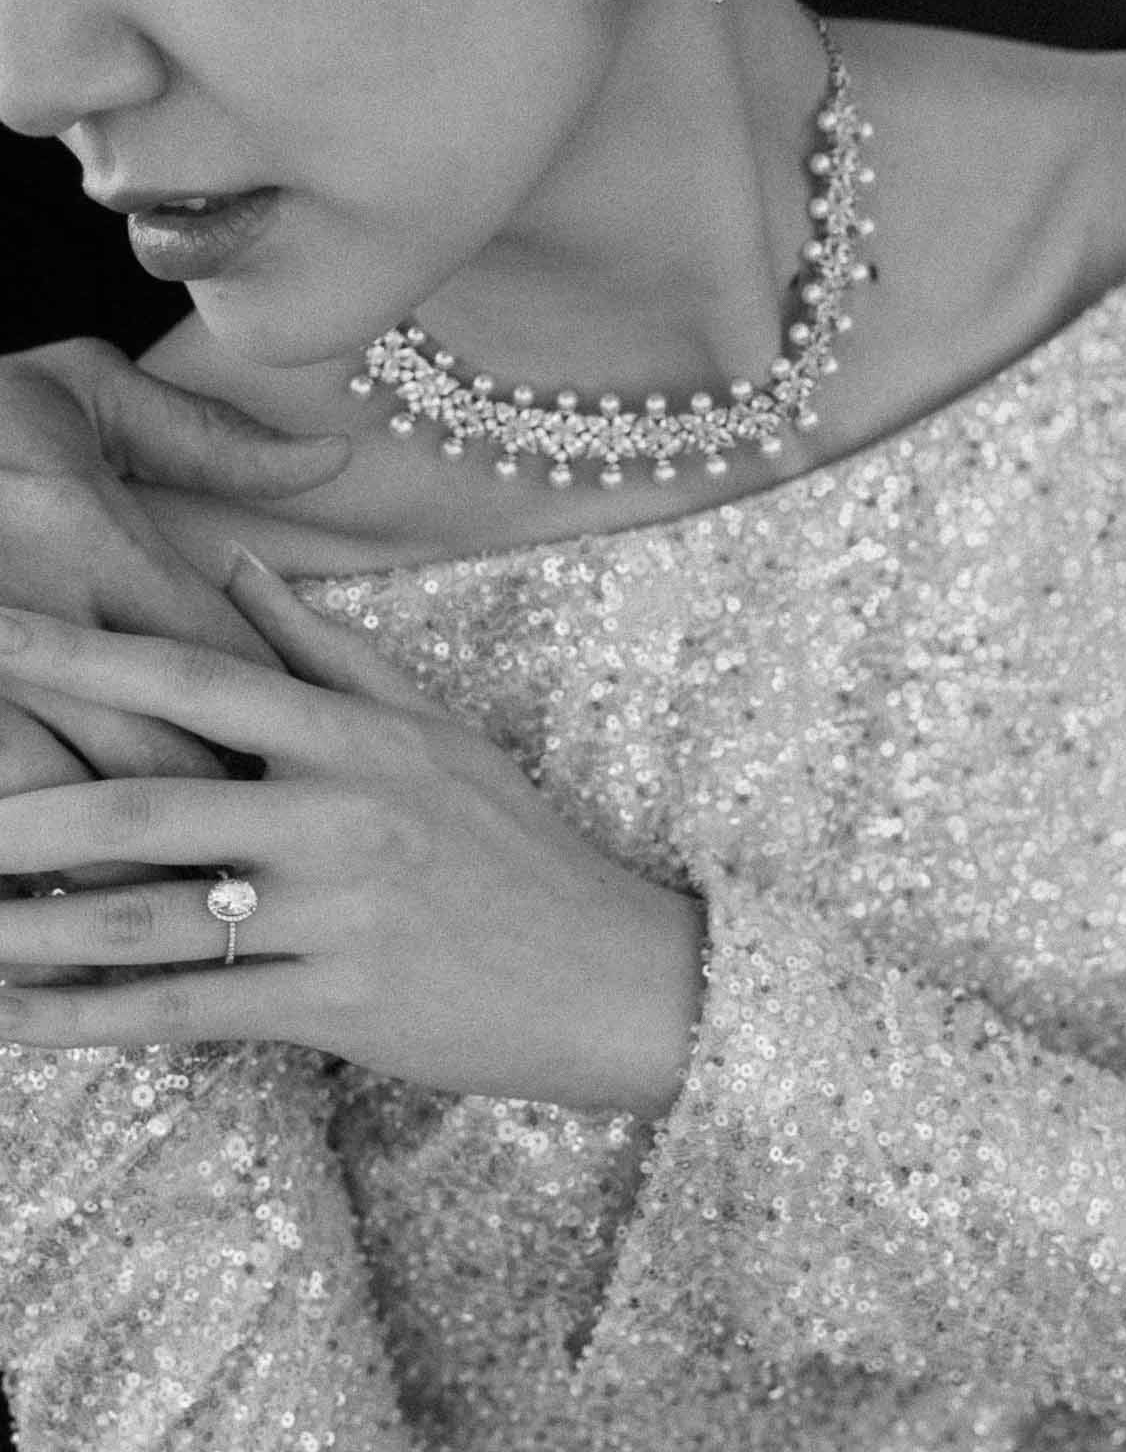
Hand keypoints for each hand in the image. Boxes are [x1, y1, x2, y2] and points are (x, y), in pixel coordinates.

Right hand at [0, 335, 350, 899]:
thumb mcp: (87, 386)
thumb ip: (212, 438)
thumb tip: (337, 455)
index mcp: (96, 533)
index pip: (223, 658)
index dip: (274, 719)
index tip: (304, 759)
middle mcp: (39, 612)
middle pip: (165, 751)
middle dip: (219, 815)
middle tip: (261, 858)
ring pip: (74, 808)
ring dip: (124, 862)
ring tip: (165, 898)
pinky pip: (1, 806)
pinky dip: (35, 853)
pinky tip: (55, 882)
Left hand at [0, 556, 706, 1118]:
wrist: (607, 972)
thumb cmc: (514, 841)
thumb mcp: (436, 728)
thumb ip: (326, 648)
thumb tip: (235, 565)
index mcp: (354, 736)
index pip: (193, 678)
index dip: (78, 655)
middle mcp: (338, 815)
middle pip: (146, 807)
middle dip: (22, 809)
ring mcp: (334, 915)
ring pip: (149, 923)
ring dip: (29, 926)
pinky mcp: (333, 1005)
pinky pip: (185, 1013)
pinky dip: (86, 1018)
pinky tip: (13, 1017)